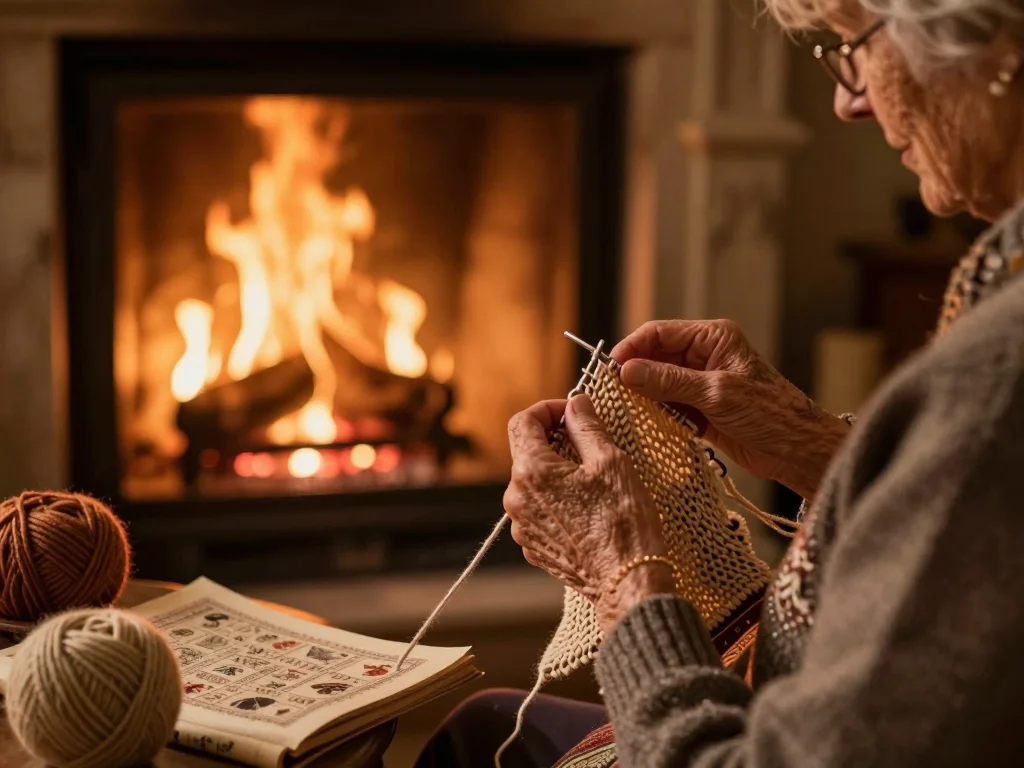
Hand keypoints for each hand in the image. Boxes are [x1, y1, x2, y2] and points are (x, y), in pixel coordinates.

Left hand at [504, 396, 676, 631]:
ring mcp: (522, 526)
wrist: (628, 582)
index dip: (547, 409)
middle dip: (555, 440)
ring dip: (558, 471)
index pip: (522, 422)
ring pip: (534, 483)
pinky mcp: (534, 547)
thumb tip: (576, 403)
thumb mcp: (610, 461)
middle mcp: (516, 499)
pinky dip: (558, 499)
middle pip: (527, 453)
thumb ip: (586, 426)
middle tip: (589, 441)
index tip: (572, 411)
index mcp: (531, 472)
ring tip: (593, 478)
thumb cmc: (623, 521)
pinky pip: (539, 510)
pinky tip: (588, 507)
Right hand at [611, 319, 849, 499]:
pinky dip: (655, 414)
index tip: (610, 368)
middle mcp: (704, 356)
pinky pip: (668, 406)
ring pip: (658, 384)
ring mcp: (700, 383)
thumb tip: (627, 372)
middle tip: (610, 393)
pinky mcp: (700, 408)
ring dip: (643, 397)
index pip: (660, 333)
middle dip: (634, 375)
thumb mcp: (716, 393)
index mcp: (713, 338)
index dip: (632, 348)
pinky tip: (643, 424)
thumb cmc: (769, 413)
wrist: (797, 450)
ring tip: (622, 410)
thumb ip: (669, 382)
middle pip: (655, 358)